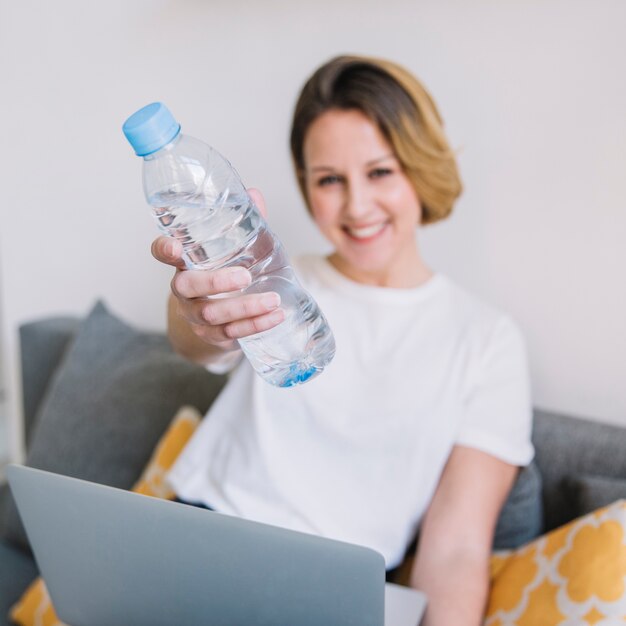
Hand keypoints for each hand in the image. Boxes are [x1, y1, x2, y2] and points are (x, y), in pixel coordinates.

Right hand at [151, 188, 284, 353]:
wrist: (225, 319)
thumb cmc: (231, 272)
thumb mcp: (239, 248)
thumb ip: (245, 223)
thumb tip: (254, 194)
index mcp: (186, 262)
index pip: (162, 252)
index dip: (164, 249)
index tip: (174, 246)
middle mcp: (185, 290)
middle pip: (187, 287)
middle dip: (215, 282)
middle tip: (245, 276)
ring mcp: (196, 315)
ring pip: (212, 314)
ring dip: (246, 307)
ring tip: (274, 300)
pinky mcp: (213, 336)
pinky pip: (231, 333)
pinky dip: (256, 325)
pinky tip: (275, 317)